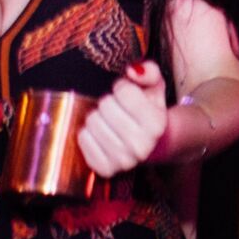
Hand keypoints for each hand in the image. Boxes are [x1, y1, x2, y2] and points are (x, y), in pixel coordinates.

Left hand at [78, 60, 168, 177]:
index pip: (123, 91)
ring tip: (109, 121)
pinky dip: (88, 133)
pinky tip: (101, 134)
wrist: (149, 144)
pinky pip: (83, 139)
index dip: (122, 87)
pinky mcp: (105, 168)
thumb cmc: (148, 110)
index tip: (127, 94)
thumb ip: (148, 71)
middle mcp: (141, 145)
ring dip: (98, 117)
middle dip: (109, 102)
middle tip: (117, 109)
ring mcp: (123, 160)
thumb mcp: (154, 86)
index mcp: (156, 123)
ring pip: (92, 121)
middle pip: (105, 105)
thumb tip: (132, 71)